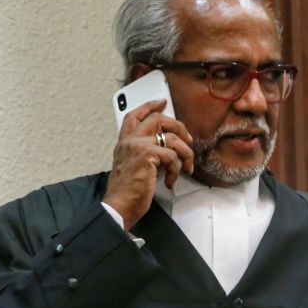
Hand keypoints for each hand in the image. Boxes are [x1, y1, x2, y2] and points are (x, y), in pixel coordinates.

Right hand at [103, 99, 192, 228]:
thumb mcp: (133, 167)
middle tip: (188, 139)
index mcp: (124, 143)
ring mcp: (138, 146)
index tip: (162, 102)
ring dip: (185, 153)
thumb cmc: (126, 192)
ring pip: (172, 138)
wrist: (118, 206)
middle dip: (178, 126)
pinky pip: (173, 157)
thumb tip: (168, 150)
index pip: (134, 116)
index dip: (149, 106)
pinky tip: (170, 181)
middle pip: (157, 118)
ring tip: (186, 167)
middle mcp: (129, 141)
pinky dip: (177, 170)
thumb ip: (146, 154)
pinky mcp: (148, 155)